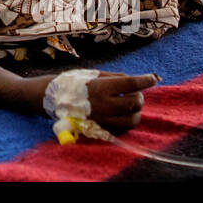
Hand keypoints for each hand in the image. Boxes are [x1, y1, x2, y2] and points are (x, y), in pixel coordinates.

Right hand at [34, 70, 159, 132]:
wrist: (49, 99)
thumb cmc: (70, 82)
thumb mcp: (91, 73)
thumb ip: (113, 78)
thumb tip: (133, 81)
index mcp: (101, 87)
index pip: (131, 84)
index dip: (145, 80)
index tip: (153, 77)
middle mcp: (103, 104)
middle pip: (135, 103)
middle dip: (140, 96)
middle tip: (134, 92)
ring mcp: (102, 119)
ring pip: (132, 119)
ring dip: (135, 110)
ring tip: (128, 103)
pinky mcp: (99, 128)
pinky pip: (122, 128)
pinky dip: (126, 120)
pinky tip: (120, 112)